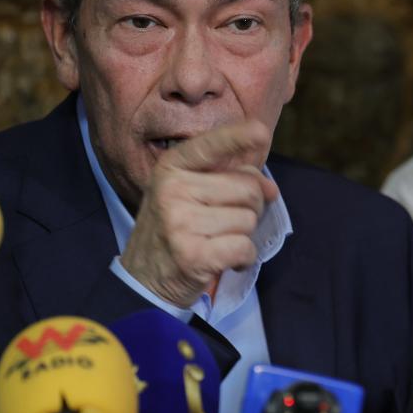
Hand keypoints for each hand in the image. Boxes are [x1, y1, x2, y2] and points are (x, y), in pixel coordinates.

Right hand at [119, 120, 278, 307]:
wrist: (142, 281)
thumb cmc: (173, 231)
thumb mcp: (187, 194)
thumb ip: (228, 180)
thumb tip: (270, 188)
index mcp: (171, 167)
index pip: (211, 145)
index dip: (239, 137)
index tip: (261, 131)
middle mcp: (173, 189)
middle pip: (247, 186)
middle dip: (250, 207)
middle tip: (227, 224)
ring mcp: (180, 221)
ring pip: (248, 219)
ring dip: (243, 236)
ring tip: (217, 242)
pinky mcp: (192, 255)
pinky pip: (244, 247)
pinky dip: (243, 259)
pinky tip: (225, 261)